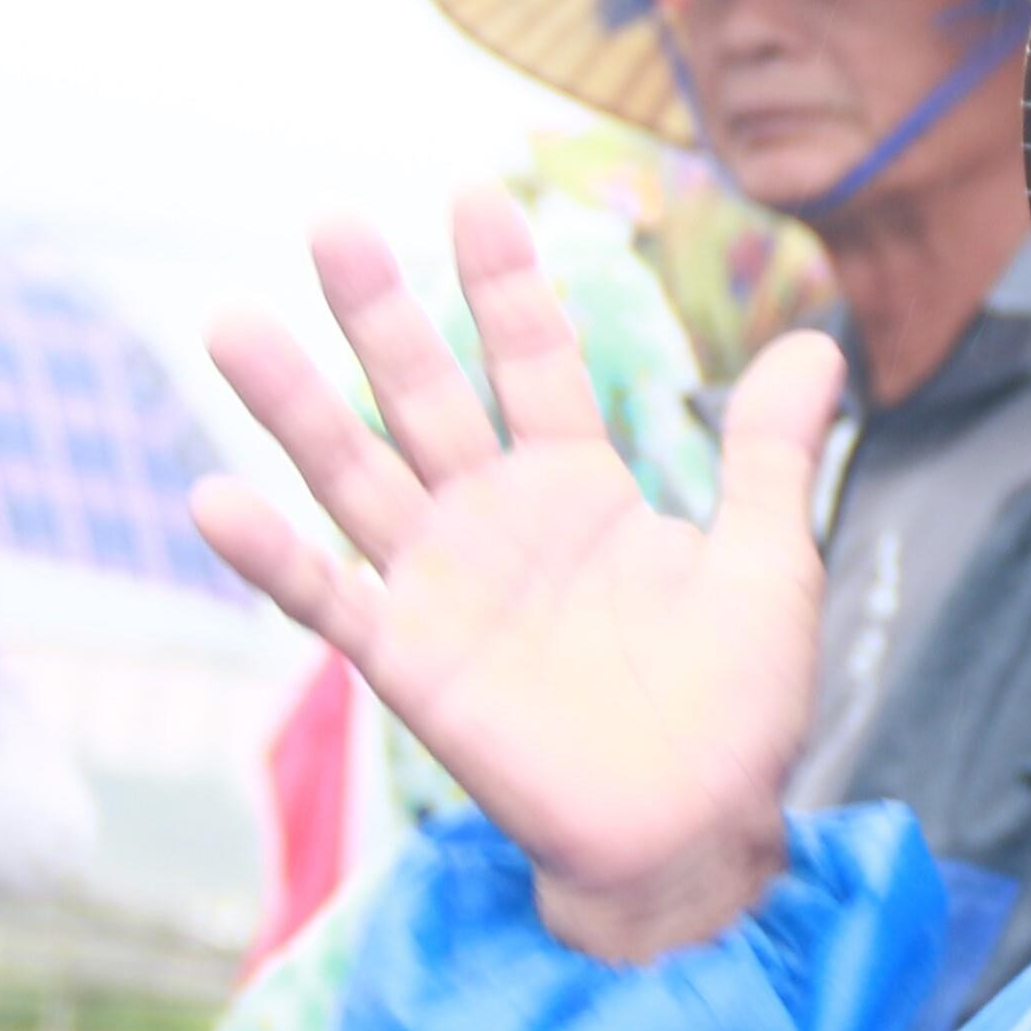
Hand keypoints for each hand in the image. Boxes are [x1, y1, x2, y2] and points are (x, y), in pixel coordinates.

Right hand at [197, 191, 842, 962]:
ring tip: (234, 323)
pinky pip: (329, 599)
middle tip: (329, 224)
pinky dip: (269, 555)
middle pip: (423, 396)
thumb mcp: (766, 565)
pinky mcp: (411, 663)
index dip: (503, 285)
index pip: (530, 361)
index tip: (472, 196)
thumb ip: (767, 456)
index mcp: (576, 489)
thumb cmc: (736, 710)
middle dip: (380, 313)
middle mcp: (496, 523)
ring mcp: (443, 588)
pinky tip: (212, 496)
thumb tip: (818, 343)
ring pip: (354, 476)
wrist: (695, 835)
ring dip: (294, 406)